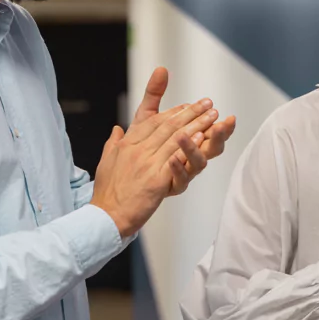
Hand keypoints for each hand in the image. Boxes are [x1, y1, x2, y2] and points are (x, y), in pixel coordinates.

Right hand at [91, 99, 220, 237]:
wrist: (106, 216)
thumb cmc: (107, 191)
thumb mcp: (106, 160)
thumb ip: (114, 142)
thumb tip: (117, 129)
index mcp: (127, 143)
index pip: (153, 121)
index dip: (173, 112)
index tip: (189, 105)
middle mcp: (137, 149)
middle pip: (168, 125)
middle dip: (190, 112)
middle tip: (207, 103)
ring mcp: (147, 163)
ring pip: (175, 138)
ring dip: (197, 124)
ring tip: (212, 115)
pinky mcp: (156, 180)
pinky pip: (176, 158)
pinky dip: (189, 146)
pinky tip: (202, 137)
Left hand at [131, 67, 237, 176]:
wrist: (120, 192)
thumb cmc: (136, 155)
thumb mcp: (144, 121)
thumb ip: (154, 96)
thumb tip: (161, 69)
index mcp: (187, 142)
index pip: (206, 129)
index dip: (210, 117)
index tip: (214, 106)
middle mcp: (188, 158)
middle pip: (211, 147)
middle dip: (219, 134)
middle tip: (223, 123)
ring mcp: (181, 173)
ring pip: (198, 163)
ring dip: (194, 148)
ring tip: (188, 135)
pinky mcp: (170, 187)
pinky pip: (181, 180)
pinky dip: (178, 168)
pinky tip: (173, 159)